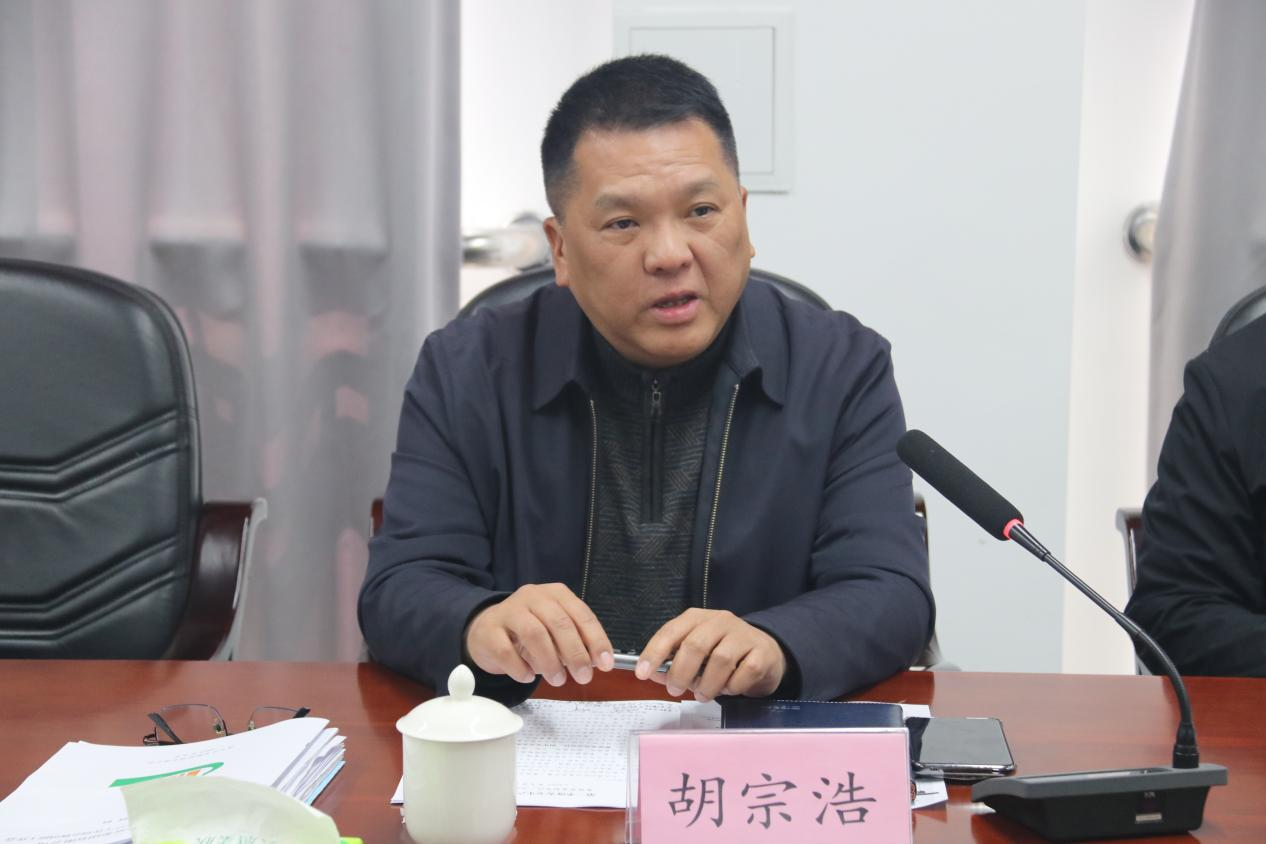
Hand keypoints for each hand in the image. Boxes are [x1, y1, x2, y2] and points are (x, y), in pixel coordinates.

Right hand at [465, 583, 615, 686]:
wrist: (486, 628)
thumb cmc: (528, 631)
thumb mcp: (555, 631)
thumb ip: (576, 642)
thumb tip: (597, 661)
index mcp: (555, 595)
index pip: (581, 614)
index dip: (596, 640)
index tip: (605, 664)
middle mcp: (533, 597)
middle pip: (559, 623)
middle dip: (575, 653)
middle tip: (583, 677)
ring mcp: (509, 611)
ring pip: (534, 634)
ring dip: (550, 661)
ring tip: (558, 680)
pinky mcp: (489, 630)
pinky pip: (506, 651)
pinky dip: (520, 668)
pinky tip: (528, 676)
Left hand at [636, 609, 785, 701]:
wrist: (766, 652)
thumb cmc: (724, 652)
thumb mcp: (697, 653)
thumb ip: (674, 662)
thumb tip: (654, 675)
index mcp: (698, 618)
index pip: (671, 631)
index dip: (654, 652)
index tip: (642, 674)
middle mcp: (720, 621)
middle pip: (695, 645)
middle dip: (681, 673)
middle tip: (675, 690)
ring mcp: (743, 635)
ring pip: (720, 660)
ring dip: (707, 685)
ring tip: (703, 695)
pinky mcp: (762, 652)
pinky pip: (744, 672)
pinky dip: (732, 687)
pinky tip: (730, 688)